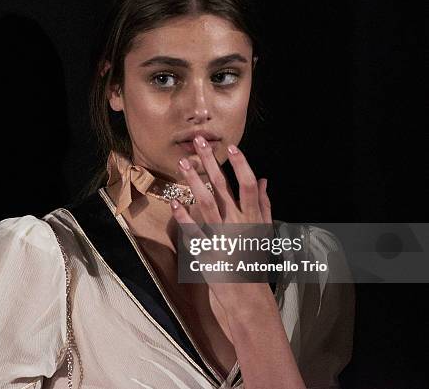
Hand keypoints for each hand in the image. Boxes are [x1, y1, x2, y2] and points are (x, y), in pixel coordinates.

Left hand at [170, 135, 273, 308]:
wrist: (248, 297)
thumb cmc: (254, 262)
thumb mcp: (264, 232)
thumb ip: (264, 206)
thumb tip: (264, 179)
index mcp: (254, 218)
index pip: (249, 185)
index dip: (241, 165)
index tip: (232, 147)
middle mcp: (238, 224)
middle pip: (224, 187)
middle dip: (211, 162)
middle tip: (199, 143)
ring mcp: (222, 237)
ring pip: (207, 202)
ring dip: (194, 181)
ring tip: (183, 163)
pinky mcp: (207, 252)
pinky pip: (193, 231)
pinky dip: (183, 216)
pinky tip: (175, 202)